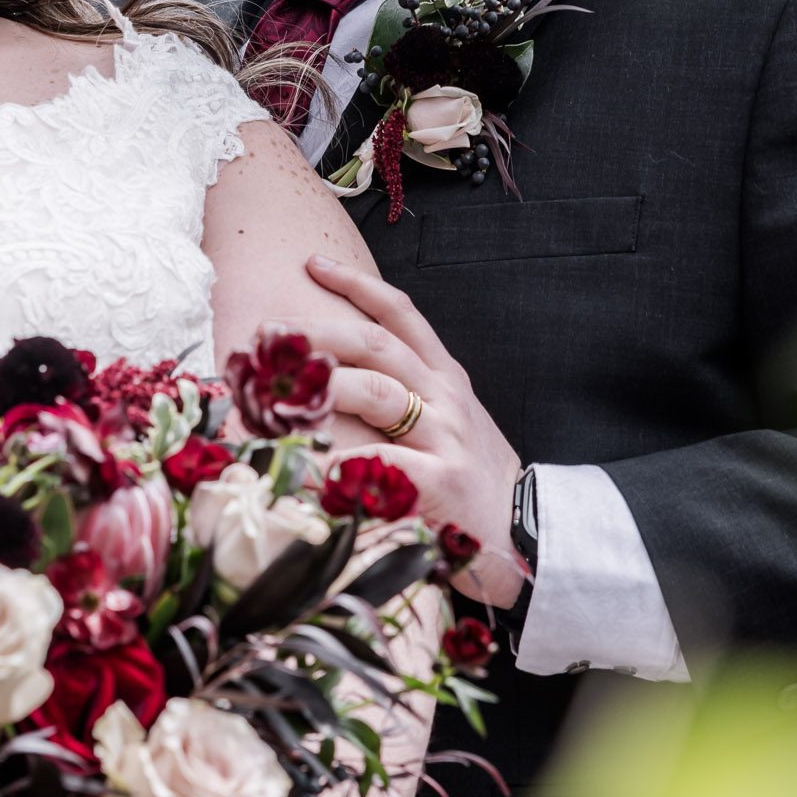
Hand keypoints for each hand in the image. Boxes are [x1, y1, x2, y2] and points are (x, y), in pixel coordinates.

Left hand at [304, 255, 527, 610]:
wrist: (528, 533)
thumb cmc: (472, 478)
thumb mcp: (447, 423)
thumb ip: (404, 397)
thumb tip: (332, 379)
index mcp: (445, 377)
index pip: (401, 313)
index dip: (357, 284)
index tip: (314, 263)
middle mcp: (445, 396)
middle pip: (375, 344)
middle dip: (318, 332)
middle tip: (269, 333)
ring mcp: (445, 436)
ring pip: (376, 391)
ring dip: (320, 385)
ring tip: (274, 389)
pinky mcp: (441, 481)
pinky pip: (379, 461)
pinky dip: (336, 461)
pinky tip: (301, 465)